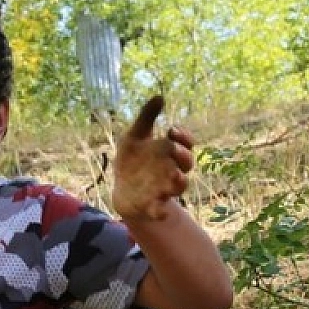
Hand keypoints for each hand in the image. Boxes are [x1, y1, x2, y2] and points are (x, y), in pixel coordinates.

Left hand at [111, 95, 193, 223]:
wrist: (122, 188)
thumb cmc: (133, 160)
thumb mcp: (135, 136)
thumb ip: (147, 117)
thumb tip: (160, 96)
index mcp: (169, 153)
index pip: (186, 144)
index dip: (184, 137)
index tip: (172, 129)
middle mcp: (172, 171)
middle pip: (186, 164)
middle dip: (182, 156)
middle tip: (171, 147)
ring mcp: (164, 189)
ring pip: (179, 186)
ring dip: (177, 180)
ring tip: (171, 173)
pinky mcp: (152, 206)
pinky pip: (161, 212)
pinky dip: (161, 212)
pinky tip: (160, 210)